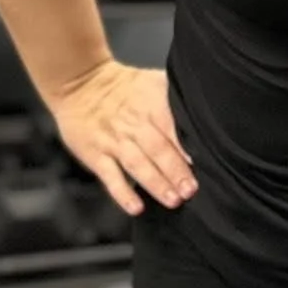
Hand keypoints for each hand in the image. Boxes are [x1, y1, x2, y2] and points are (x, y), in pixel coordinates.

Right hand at [47, 59, 195, 215]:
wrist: (78, 83)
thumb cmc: (122, 86)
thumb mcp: (153, 80)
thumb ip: (177, 97)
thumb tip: (208, 110)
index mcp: (150, 104)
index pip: (171, 125)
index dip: (186, 144)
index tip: (204, 161)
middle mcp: (132, 124)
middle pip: (157, 149)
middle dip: (176, 171)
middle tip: (191, 189)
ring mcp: (113, 142)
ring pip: (137, 164)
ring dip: (156, 183)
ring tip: (173, 199)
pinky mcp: (96, 156)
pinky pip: (110, 177)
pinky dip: (122, 193)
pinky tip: (136, 207)